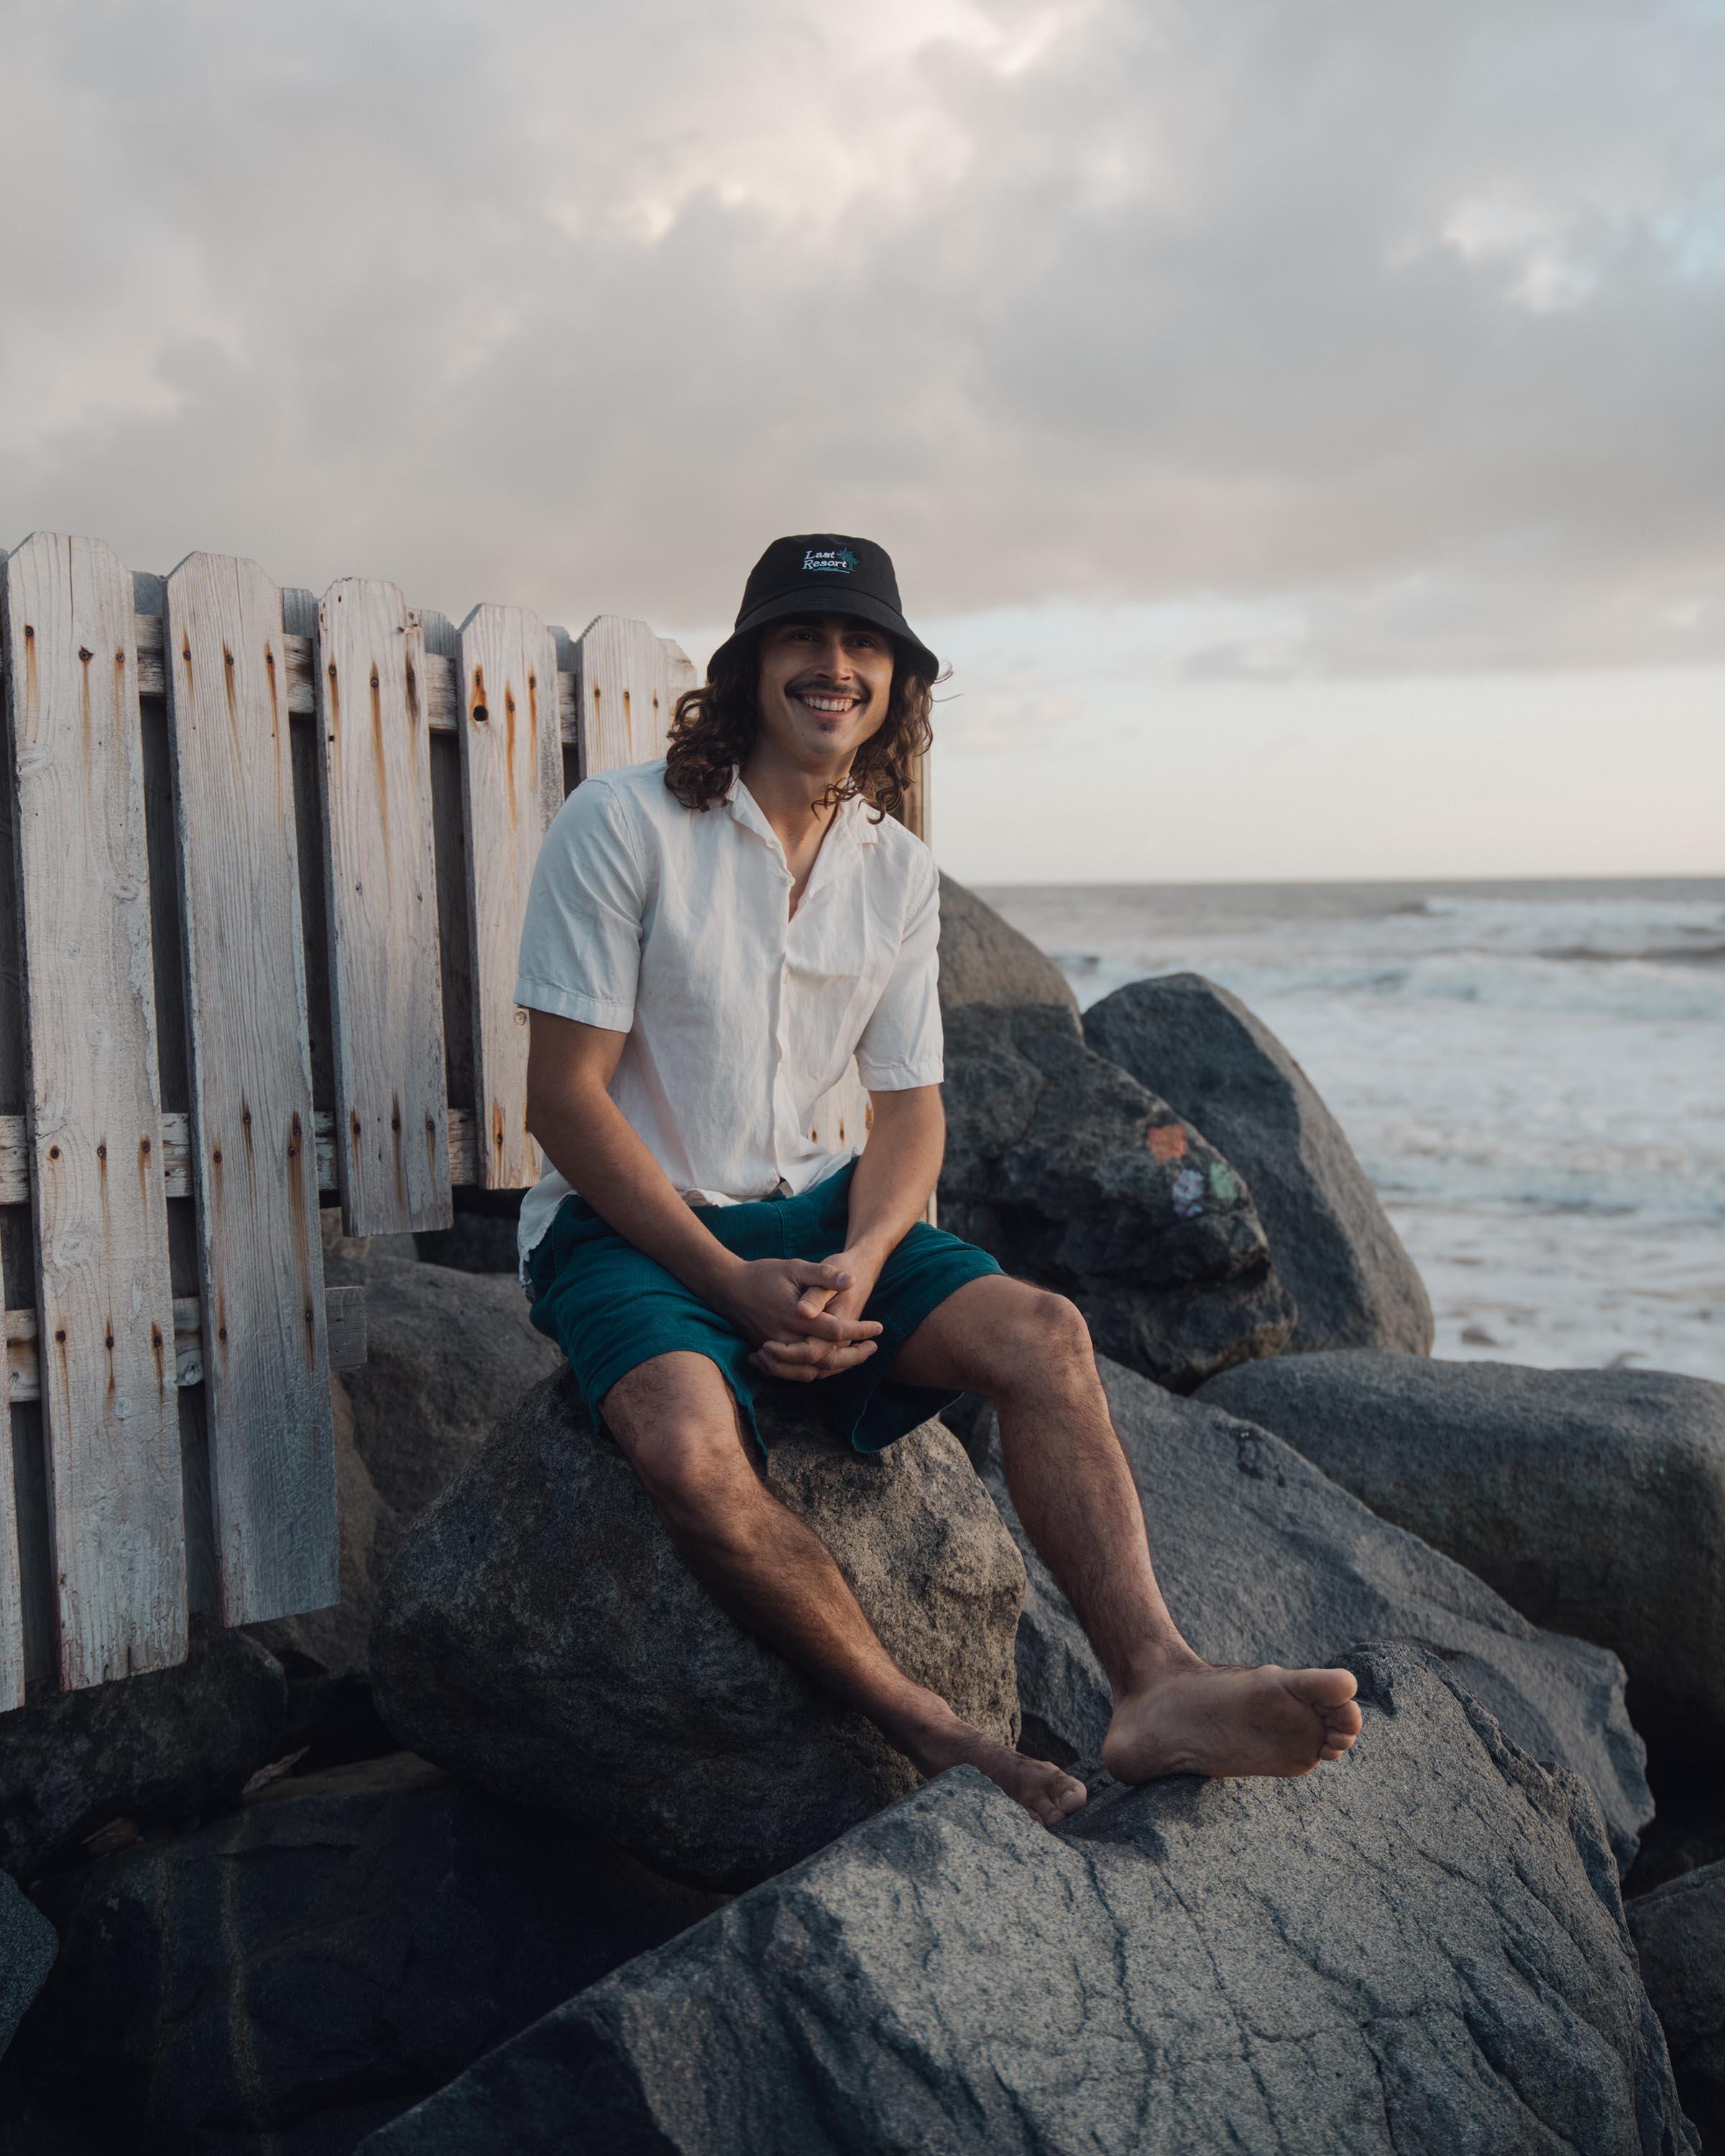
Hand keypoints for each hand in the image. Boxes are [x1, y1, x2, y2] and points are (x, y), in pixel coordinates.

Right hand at [747, 1248, 883, 1383]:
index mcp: (797, 1317)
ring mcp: (776, 1348)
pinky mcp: (768, 1353)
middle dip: (853, 1357)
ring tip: (856, 1358)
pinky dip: (815, 1372)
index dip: (861, 1331)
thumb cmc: (763, 1273)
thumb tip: (852, 1281)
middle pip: (826, 1360)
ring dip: (836, 1368)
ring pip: (811, 1371)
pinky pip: (795, 1372)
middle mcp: (786, 1338)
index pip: (836, 1331)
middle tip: (873, 1348)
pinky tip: (828, 1364)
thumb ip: (824, 1275)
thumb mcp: (795, 1267)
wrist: (727, 1286)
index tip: (879, 1327)